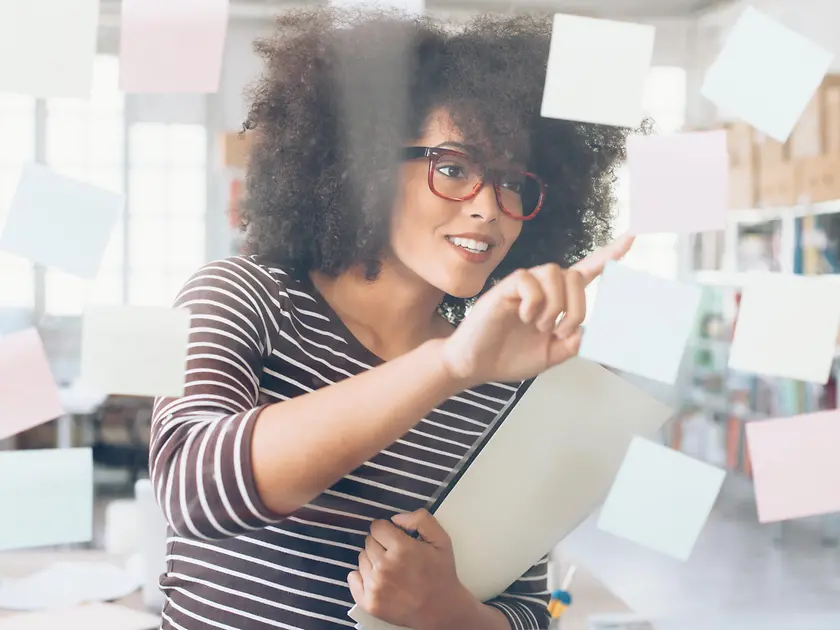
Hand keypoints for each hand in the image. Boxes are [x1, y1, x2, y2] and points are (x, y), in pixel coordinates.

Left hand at [348, 509, 474, 629]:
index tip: (394, 538)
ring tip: (390, 570)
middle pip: (368, 542)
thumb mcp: (441, 540)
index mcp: (401, 548)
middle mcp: (384, 566)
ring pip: (362, 559)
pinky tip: (377, 580)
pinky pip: (353, 578)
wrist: (441, 610)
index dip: (386, 530)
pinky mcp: (369, 602)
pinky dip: (361, 576)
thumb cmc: (441, 573)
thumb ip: (420, 519)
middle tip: (395, 556)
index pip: (377, 527)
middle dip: (380, 545)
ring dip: (373, 560)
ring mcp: (375, 586)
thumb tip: (395, 518)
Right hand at [442, 235, 633, 386]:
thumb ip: (572, 345)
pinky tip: (523, 316)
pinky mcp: (505, 288)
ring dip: (554, 306)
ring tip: (538, 326)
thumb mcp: (550, 357)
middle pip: (575, 275)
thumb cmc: (509, 356)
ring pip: (555, 274)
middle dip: (576, 307)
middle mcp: (542, 288)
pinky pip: (528, 281)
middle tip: (559, 332)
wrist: (476, 365)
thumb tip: (586, 330)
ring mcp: (523, 286)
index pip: (587, 272)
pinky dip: (533, 302)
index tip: (632, 239)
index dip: (609, 255)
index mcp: (557, 301)